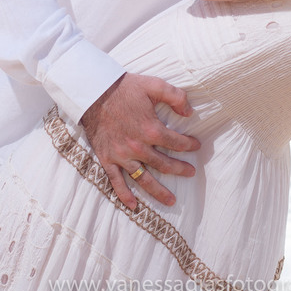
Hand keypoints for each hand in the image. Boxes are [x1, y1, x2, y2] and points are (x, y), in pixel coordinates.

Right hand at [80, 73, 201, 209]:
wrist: (93, 93)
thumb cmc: (124, 88)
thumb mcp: (154, 85)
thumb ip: (175, 96)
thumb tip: (190, 112)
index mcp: (151, 130)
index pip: (176, 143)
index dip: (189, 145)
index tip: (196, 146)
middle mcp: (138, 147)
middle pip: (164, 164)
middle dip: (180, 169)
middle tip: (190, 173)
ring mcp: (122, 156)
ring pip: (144, 179)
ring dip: (159, 191)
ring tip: (171, 201)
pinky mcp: (107, 159)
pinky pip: (117, 182)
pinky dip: (125, 195)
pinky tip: (134, 206)